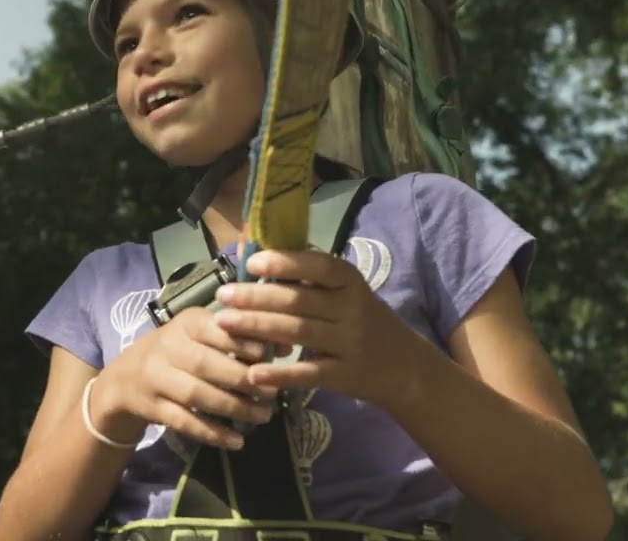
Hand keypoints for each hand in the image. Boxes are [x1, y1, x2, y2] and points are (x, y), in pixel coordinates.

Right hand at [93, 306, 280, 450]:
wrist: (124, 379)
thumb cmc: (178, 351)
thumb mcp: (201, 335)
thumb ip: (240, 338)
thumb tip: (285, 345)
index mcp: (185, 324)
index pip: (212, 328)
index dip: (239, 342)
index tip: (266, 355)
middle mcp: (167, 347)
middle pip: (205, 364)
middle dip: (242, 380)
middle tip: (272, 393)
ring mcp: (156, 378)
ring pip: (196, 395)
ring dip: (233, 407)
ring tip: (263, 416)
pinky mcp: (152, 407)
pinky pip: (184, 422)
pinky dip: (212, 433)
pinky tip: (237, 441)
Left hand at [210, 248, 417, 406]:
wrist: (405, 367)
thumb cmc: (362, 320)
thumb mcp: (347, 292)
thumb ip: (311, 276)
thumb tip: (261, 252)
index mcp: (351, 282)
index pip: (319, 265)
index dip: (284, 262)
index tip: (251, 263)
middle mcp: (352, 309)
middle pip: (299, 300)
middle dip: (257, 297)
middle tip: (223, 295)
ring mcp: (350, 343)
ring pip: (298, 332)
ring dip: (258, 327)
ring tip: (224, 323)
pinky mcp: (346, 375)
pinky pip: (309, 373)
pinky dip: (280, 374)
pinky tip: (254, 373)